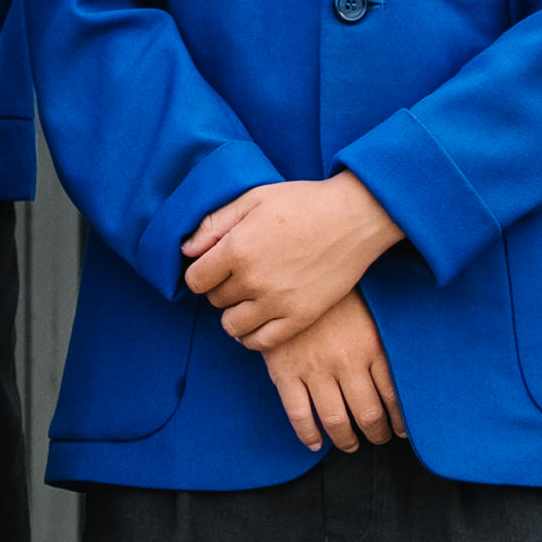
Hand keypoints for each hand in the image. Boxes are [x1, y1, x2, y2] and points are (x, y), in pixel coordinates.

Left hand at [183, 172, 406, 352]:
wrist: (355, 217)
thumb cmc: (304, 203)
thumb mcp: (254, 199)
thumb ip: (215, 224)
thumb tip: (185, 250)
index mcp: (237, 249)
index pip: (195, 280)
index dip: (201, 273)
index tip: (215, 266)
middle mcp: (253, 280)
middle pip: (215, 301)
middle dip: (222, 288)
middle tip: (241, 274)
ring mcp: (277, 302)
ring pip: (232, 326)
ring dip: (235, 314)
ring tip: (249, 298)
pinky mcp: (300, 317)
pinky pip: (260, 342)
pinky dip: (252, 336)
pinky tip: (258, 320)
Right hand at [260, 286, 401, 456]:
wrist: (291, 272)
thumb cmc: (336, 291)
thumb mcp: (370, 310)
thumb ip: (383, 342)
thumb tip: (405, 370)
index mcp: (372, 347)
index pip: (393, 396)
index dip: (400, 420)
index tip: (402, 430)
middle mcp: (346, 362)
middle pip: (368, 414)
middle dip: (377, 433)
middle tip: (379, 439)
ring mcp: (315, 369)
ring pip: (335, 420)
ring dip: (346, 440)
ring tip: (351, 445)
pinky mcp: (285, 373)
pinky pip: (299, 414)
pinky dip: (307, 434)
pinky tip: (315, 443)